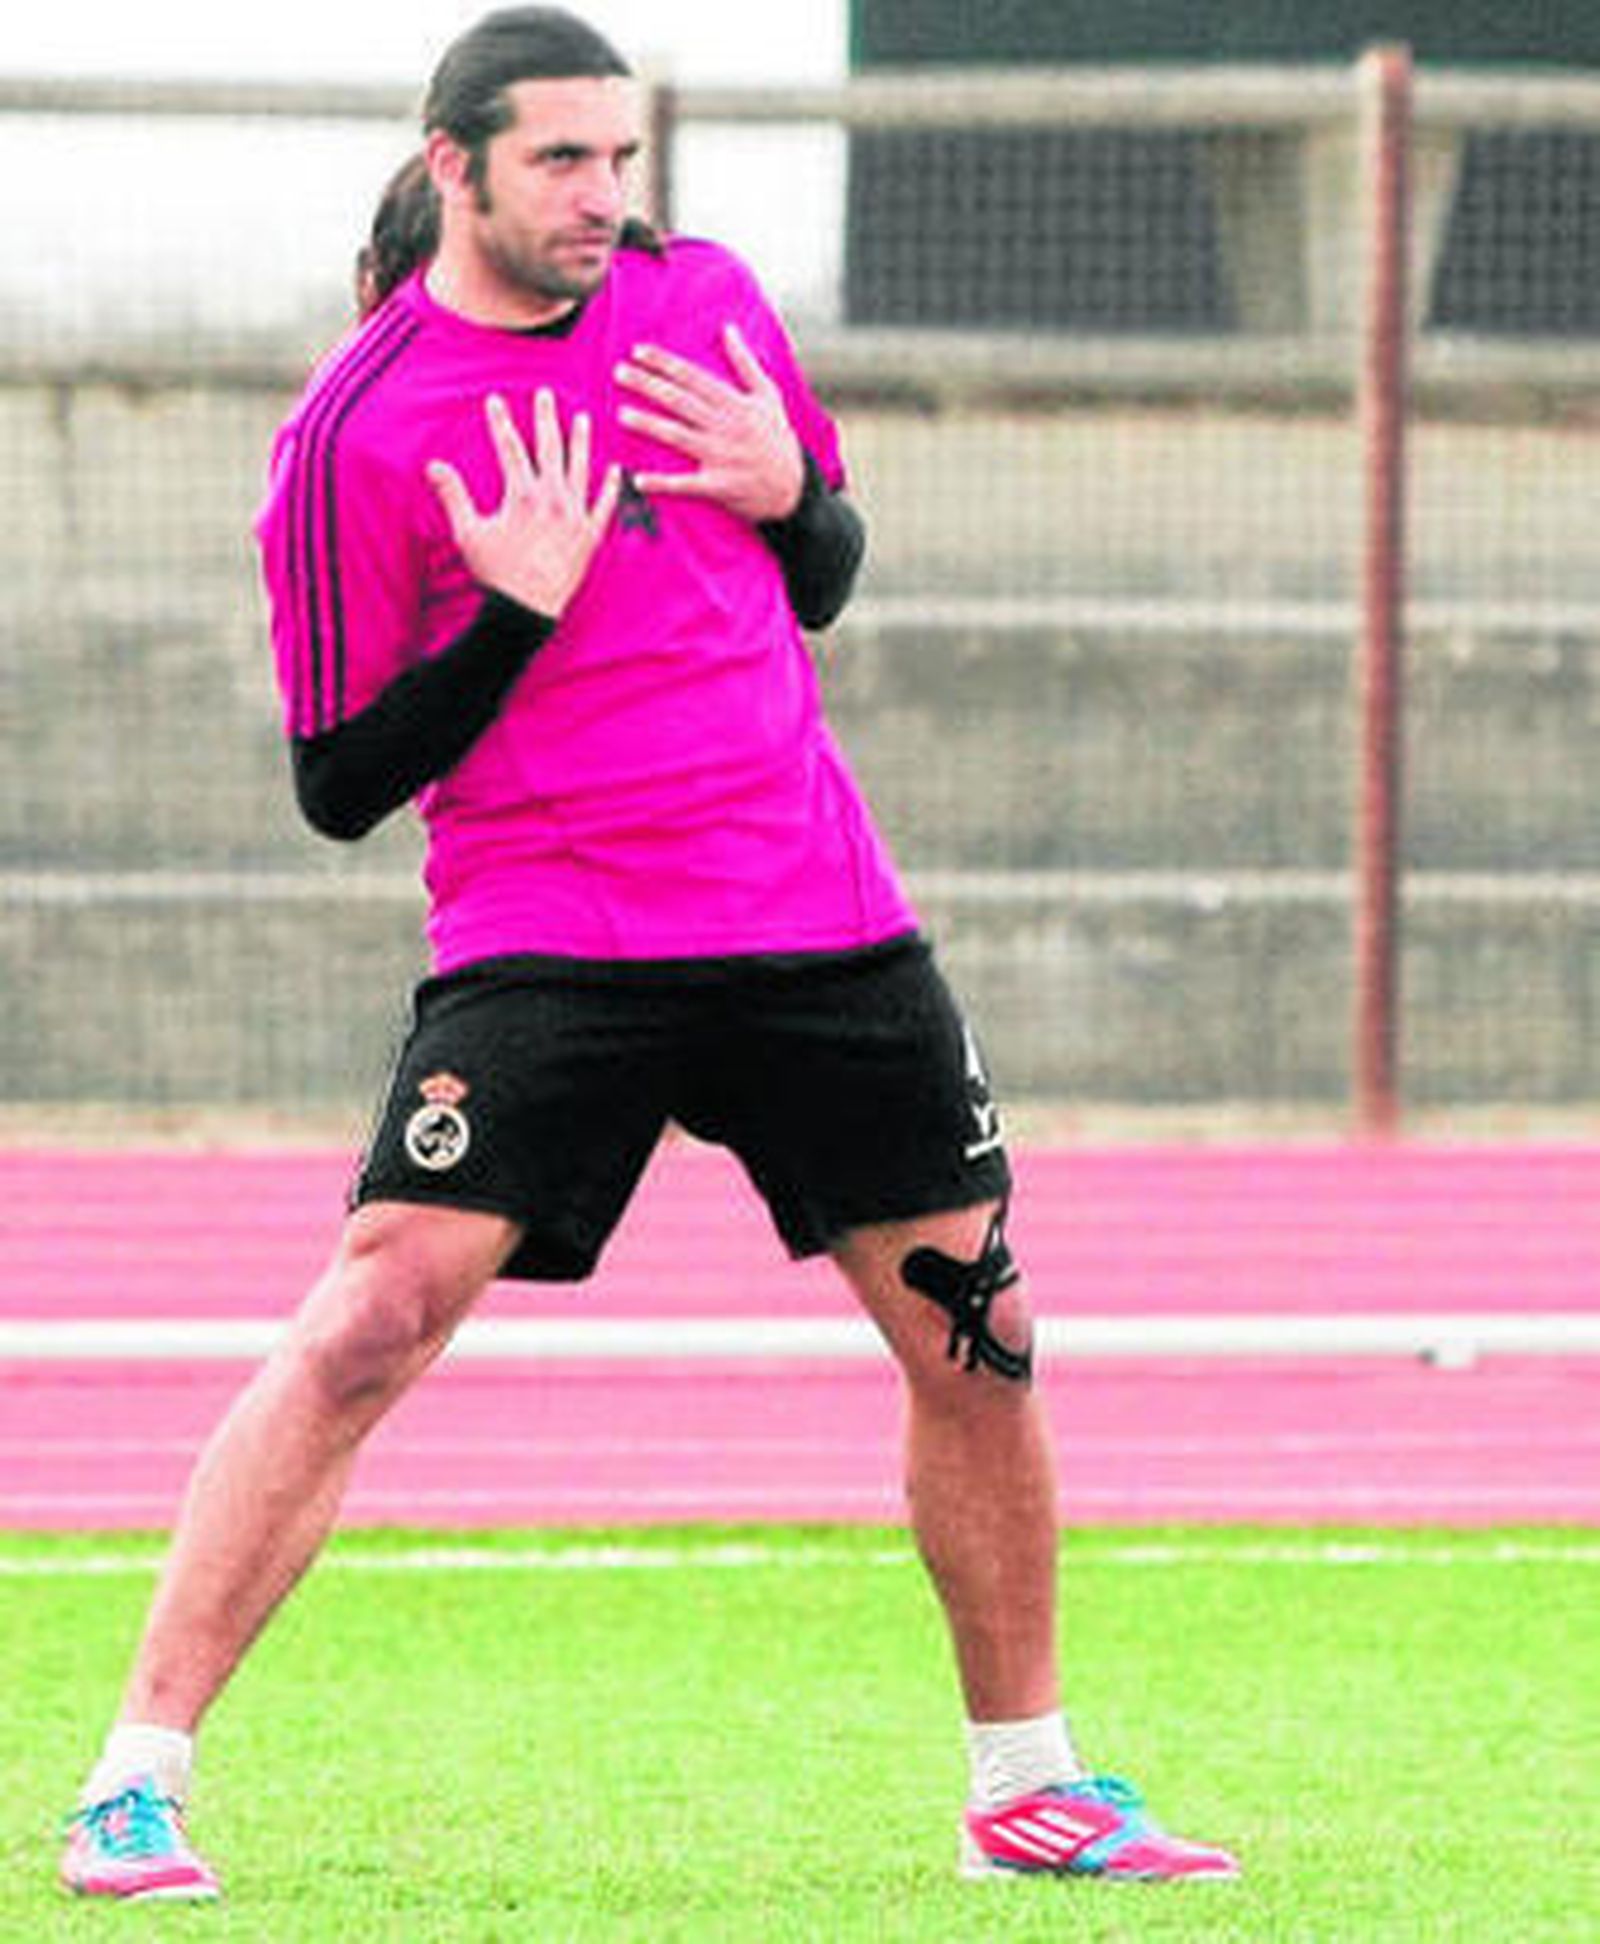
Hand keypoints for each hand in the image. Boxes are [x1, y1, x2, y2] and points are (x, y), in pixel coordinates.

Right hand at [427, 389, 620, 616]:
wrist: (526, 610)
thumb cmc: (496, 574)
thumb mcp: (467, 533)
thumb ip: (453, 495)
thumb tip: (433, 465)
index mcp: (522, 494)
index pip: (510, 448)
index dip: (501, 422)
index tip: (495, 400)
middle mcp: (552, 499)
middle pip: (549, 448)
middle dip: (546, 418)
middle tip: (545, 395)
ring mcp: (574, 516)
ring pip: (580, 469)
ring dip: (581, 441)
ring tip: (582, 418)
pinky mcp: (590, 537)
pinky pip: (605, 506)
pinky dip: (611, 488)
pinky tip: (615, 470)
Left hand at [615, 323, 805, 522]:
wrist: (793, 487)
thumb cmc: (777, 439)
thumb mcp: (768, 396)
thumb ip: (745, 362)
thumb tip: (728, 329)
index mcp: (735, 403)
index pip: (693, 377)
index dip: (665, 363)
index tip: (638, 352)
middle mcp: (726, 426)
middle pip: (680, 401)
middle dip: (648, 385)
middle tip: (619, 372)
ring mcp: (722, 456)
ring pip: (679, 436)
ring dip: (650, 425)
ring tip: (622, 414)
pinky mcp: (719, 485)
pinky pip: (686, 484)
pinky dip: (663, 483)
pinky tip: (639, 480)